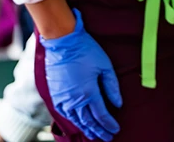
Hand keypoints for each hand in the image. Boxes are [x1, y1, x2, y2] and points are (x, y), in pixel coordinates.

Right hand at [41, 9, 122, 140]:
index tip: (116, 130)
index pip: (101, 115)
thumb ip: (112, 87)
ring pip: (76, 120)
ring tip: (94, 135)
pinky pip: (64, 114)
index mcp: (89, 92)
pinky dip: (72, 121)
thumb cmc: (86, 51)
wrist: (62, 42)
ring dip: (86, 129)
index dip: (109, 125)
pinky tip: (78, 123)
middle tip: (107, 138)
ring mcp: (63, 99)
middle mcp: (75, 99)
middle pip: (88, 122)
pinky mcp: (55, 95)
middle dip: (99, 131)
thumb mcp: (105, 66)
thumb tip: (118, 104)